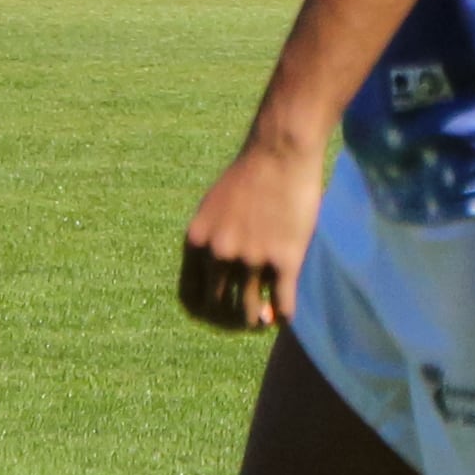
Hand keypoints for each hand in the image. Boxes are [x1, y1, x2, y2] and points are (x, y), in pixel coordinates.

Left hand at [179, 134, 324, 330]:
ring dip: (258, 323)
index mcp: (197, 241)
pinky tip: (286, 312)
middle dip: (231, 324)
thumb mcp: (214, 209)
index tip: (219, 317)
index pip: (188, 299)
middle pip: (217, 313)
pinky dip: (283, 317)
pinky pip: (283, 309)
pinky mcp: (285, 259)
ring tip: (266, 318)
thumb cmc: (250, 176)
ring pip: (250, 316)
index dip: (204, 315)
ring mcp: (252, 258)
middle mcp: (219, 253)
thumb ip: (210, 243)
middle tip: (247, 320)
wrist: (280, 150)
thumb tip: (217, 283)